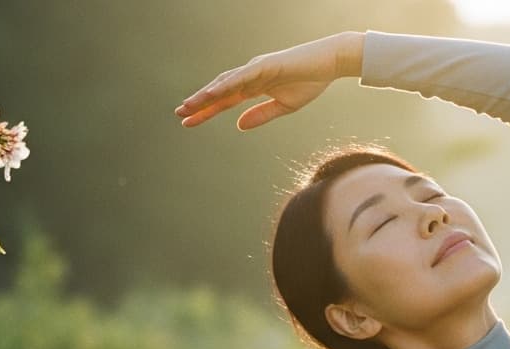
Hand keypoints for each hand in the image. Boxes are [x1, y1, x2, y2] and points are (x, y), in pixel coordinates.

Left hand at [175, 31, 364, 130]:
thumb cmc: (310, 81)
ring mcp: (255, 69)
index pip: (224, 101)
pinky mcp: (265, 65)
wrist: (330, 63)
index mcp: (254, 87)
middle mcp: (250, 76)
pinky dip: (226, 85)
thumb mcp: (284, 107)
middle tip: (180, 114)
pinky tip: (213, 93)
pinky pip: (241, 77)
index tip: (188, 121)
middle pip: (219, 91)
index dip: (206, 111)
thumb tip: (238, 125)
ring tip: (189, 105)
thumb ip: (261, 115)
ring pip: (225, 83)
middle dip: (200, 103)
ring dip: (206, 94)